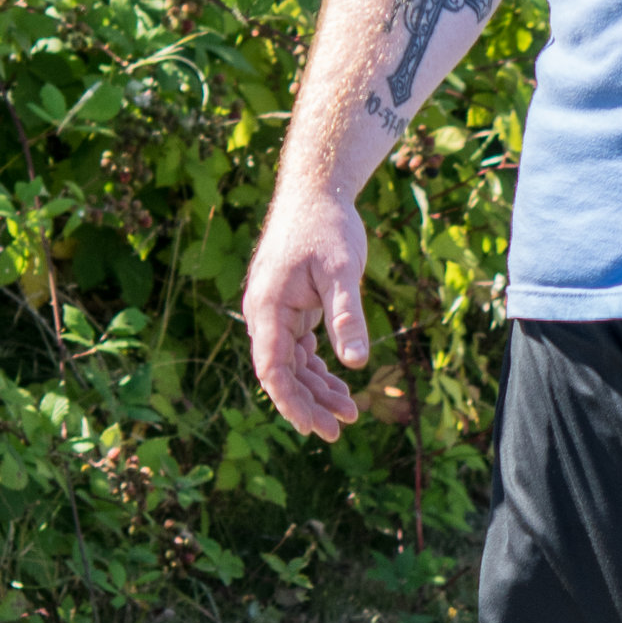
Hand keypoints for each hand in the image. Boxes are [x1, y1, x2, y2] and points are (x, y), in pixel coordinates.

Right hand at [242, 185, 371, 439]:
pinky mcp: (289, 308)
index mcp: (268, 308)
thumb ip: (347, 316)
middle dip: (308, 403)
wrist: (315, 192)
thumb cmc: (327, 227)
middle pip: (281, 373)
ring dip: (317, 388)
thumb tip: (357, 364)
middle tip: (340, 430)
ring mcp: (275, 312)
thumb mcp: (344, 271)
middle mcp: (264, 314)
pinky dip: (318, 368)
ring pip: (292, 363)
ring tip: (350, 412)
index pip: (272, 369)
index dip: (291, 403)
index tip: (315, 428)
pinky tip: (340, 385)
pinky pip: (299, 348)